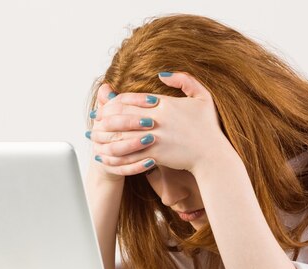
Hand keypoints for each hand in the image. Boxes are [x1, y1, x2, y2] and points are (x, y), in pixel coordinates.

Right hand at [87, 83, 156, 180]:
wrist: (114, 159)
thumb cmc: (123, 131)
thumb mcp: (121, 114)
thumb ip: (118, 101)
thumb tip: (107, 87)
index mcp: (101, 117)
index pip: (115, 104)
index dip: (135, 101)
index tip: (155, 101)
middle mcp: (98, 134)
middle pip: (112, 125)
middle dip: (131, 123)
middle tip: (151, 122)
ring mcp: (102, 152)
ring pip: (115, 149)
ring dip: (133, 145)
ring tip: (152, 141)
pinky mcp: (110, 168)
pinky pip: (122, 168)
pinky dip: (137, 165)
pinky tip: (152, 161)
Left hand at [89, 72, 236, 175]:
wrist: (213, 155)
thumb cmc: (208, 127)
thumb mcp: (203, 97)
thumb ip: (184, 80)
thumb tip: (162, 74)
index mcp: (164, 103)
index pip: (131, 98)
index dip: (115, 101)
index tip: (105, 104)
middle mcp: (157, 119)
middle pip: (122, 114)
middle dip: (104, 116)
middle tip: (94, 119)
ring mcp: (155, 137)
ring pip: (122, 134)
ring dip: (106, 136)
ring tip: (95, 137)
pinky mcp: (155, 154)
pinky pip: (129, 154)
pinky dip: (116, 155)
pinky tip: (106, 156)